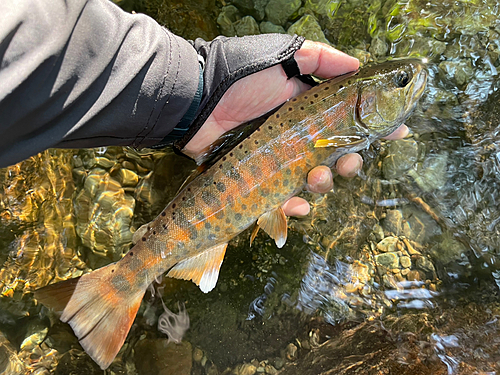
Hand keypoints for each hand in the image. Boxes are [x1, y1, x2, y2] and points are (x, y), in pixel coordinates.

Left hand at [184, 40, 407, 216]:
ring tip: (316, 178)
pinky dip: (295, 207)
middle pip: (337, 157)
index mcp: (309, 110)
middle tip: (348, 162)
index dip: (375, 129)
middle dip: (351, 164)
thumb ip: (322, 59)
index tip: (399, 133)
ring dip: (324, 185)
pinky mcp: (261, 180)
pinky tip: (296, 204)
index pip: (351, 121)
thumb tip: (359, 65)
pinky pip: (285, 201)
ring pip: (316, 182)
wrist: (197, 101)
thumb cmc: (240, 76)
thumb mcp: (285, 57)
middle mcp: (300, 137)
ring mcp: (281, 161)